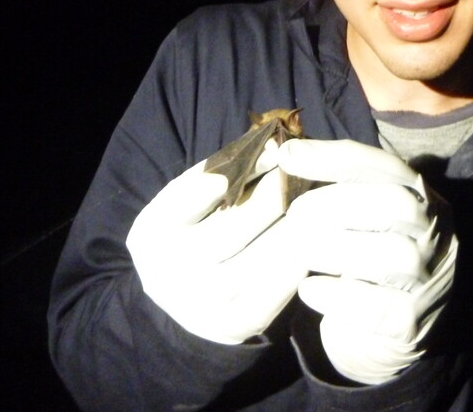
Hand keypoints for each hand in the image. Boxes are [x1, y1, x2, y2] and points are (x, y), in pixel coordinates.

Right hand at [126, 152, 307, 344]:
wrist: (184, 293)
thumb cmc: (196, 227)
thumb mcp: (192, 197)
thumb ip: (223, 171)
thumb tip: (276, 144)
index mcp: (153, 230)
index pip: (196, 192)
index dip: (241, 169)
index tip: (277, 149)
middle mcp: (167, 272)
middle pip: (230, 228)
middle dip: (271, 197)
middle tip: (306, 177)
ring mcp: (197, 305)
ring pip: (254, 264)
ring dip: (292, 232)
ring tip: (320, 208)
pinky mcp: (230, 326)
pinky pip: (269, 298)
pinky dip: (294, 269)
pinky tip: (315, 246)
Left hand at [278, 139, 457, 383]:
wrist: (377, 337)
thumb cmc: (360, 264)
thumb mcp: (356, 220)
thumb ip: (333, 188)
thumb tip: (282, 151)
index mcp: (422, 199)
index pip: (385, 166)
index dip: (335, 156)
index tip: (288, 154)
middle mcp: (436, 236)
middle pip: (398, 205)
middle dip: (337, 203)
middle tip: (294, 214)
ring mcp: (430, 281)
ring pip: (394, 254)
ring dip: (334, 247)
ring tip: (299, 249)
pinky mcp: (411, 324)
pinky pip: (378, 306)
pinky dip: (338, 294)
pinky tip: (309, 289)